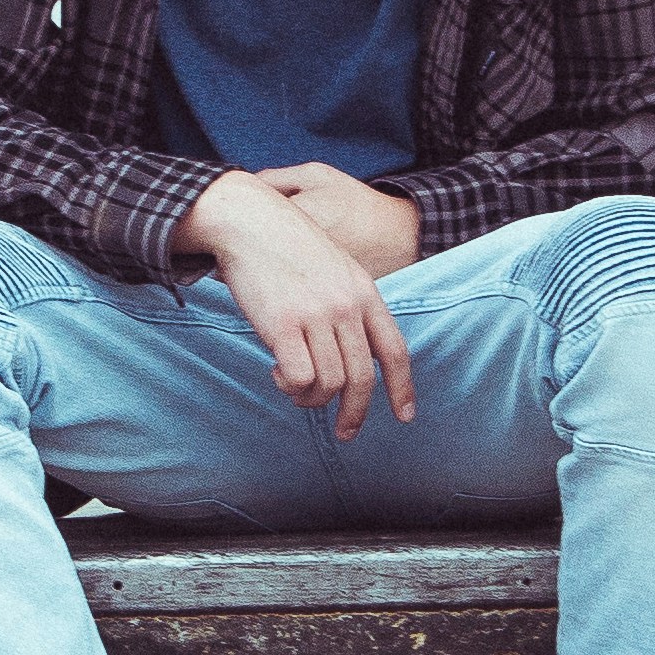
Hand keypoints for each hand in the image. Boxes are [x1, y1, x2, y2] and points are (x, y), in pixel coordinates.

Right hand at [187, 172, 413, 435]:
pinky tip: (277, 372)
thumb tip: (352, 352)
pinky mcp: (283, 324)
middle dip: (355, 413)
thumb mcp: (335, 268)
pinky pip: (299, 377)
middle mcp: (346, 306)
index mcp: (364, 293)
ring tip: (295, 387)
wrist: (250, 221)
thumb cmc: (287, 246)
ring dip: (311, 398)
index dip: (403, 388)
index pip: (395, 350)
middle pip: (362, 378)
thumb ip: (349, 305)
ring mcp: (316, 315)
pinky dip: (290, 386)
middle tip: (345, 432)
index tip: (405, 416)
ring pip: (330, 383)